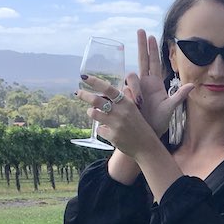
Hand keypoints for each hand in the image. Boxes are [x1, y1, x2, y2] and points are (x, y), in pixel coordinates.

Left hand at [78, 74, 192, 159]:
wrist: (146, 146)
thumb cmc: (140, 126)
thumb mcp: (135, 109)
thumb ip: (125, 98)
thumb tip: (111, 89)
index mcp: (127, 103)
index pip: (108, 89)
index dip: (95, 82)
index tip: (84, 77)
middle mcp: (121, 112)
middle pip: (96, 100)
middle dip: (84, 95)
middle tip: (77, 92)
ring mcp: (116, 125)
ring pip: (94, 114)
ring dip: (91, 112)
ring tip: (93, 112)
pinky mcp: (112, 136)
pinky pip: (99, 129)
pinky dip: (101, 129)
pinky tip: (107, 131)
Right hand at [126, 29, 187, 134]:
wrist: (146, 133)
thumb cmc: (158, 122)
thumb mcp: (170, 108)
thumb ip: (179, 96)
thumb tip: (193, 85)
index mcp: (155, 84)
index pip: (154, 62)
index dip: (152, 49)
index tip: (151, 35)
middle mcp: (144, 83)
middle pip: (142, 59)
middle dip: (141, 45)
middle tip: (140, 30)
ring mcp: (133, 89)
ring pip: (130, 77)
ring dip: (135, 88)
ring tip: (141, 103)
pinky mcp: (124, 96)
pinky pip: (122, 90)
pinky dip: (127, 94)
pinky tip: (131, 102)